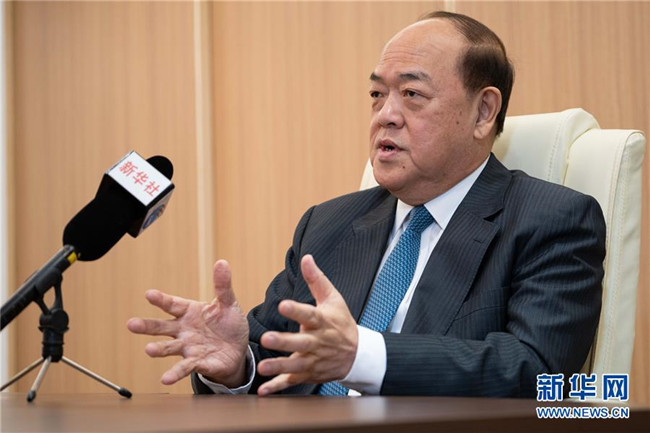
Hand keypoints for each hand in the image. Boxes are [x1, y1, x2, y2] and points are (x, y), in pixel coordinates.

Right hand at [127, 260, 248, 387]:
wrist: (238, 349)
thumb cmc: (228, 324)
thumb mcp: (228, 303)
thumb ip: (222, 286)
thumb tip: (222, 262)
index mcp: (189, 312)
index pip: (173, 304)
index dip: (161, 300)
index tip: (149, 294)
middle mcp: (184, 330)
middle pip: (162, 327)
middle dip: (147, 326)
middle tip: (131, 324)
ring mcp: (189, 347)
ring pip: (170, 348)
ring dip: (159, 349)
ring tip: (149, 350)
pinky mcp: (198, 363)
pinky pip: (186, 367)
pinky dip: (176, 373)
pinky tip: (166, 378)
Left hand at [256, 255, 357, 395]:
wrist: (357, 353)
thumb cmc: (341, 322)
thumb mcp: (333, 298)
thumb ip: (316, 279)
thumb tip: (306, 257)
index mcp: (322, 321)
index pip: (309, 314)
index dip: (297, 310)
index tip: (283, 304)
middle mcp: (317, 342)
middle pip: (300, 342)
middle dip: (284, 342)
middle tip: (267, 339)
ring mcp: (313, 360)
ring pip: (295, 365)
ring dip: (279, 367)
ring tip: (263, 367)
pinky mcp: (308, 374)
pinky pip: (292, 382)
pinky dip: (278, 387)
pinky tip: (264, 391)